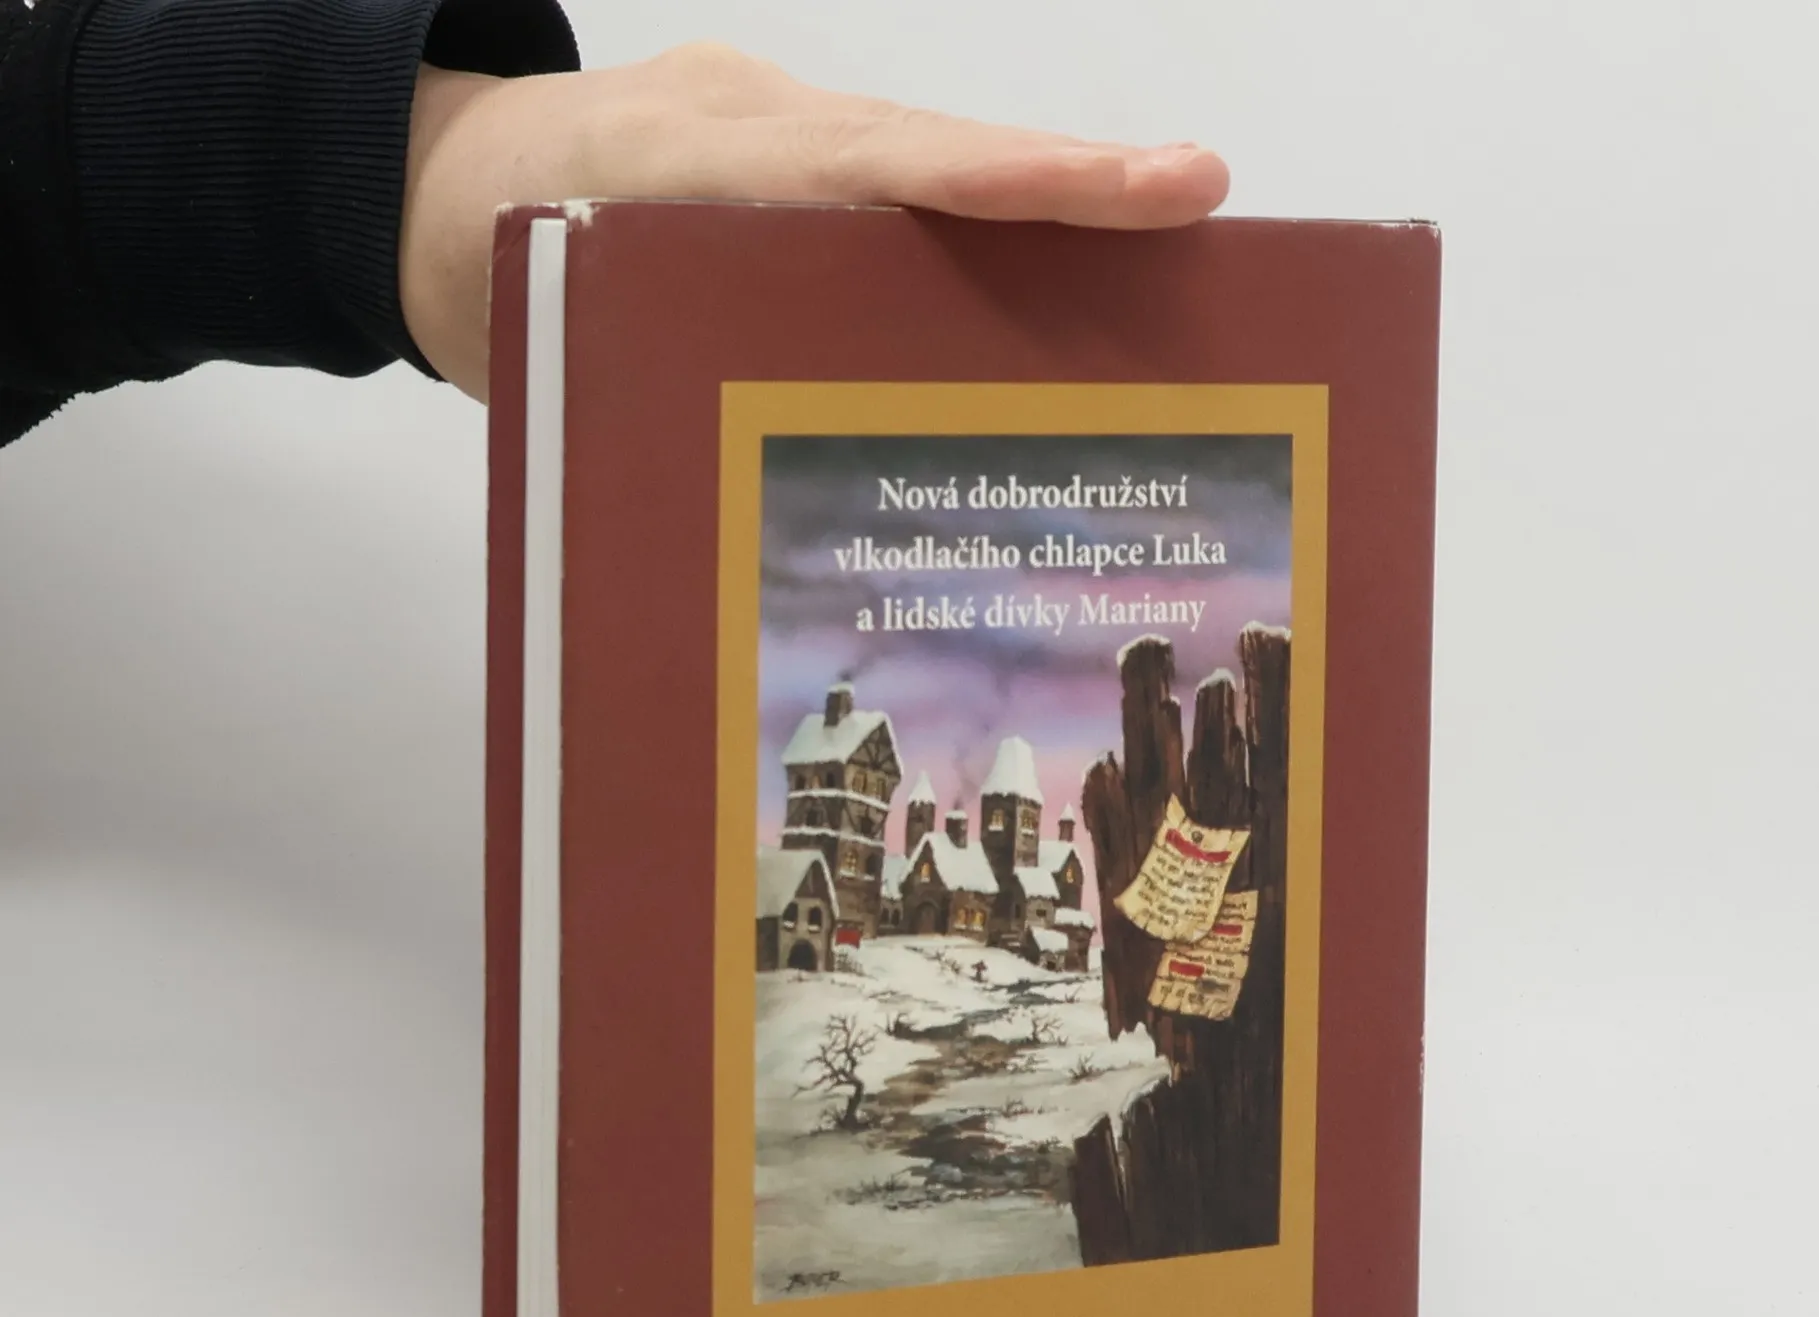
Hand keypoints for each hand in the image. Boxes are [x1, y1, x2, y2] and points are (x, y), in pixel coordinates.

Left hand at [399, 42, 1230, 398]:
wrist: (433, 198)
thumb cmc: (497, 280)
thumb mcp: (559, 340)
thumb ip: (669, 376)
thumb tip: (799, 497)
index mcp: (696, 162)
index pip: (887, 166)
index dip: (1020, 184)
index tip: (1155, 187)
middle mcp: (756, 127)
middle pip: (936, 152)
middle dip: (1067, 182)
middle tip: (1196, 203)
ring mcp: (774, 130)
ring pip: (924, 170)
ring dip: (1036, 210)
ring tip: (1156, 253)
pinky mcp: (783, 158)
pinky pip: (891, 192)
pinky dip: (969, 226)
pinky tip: (1047, 288)